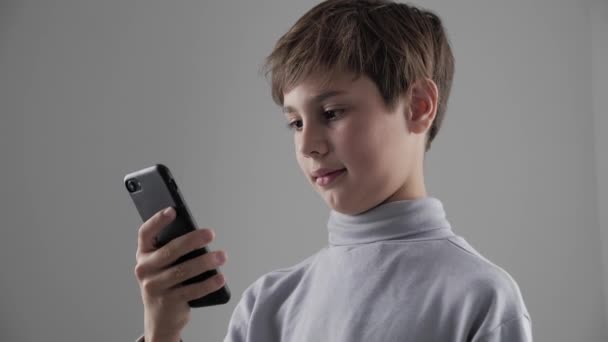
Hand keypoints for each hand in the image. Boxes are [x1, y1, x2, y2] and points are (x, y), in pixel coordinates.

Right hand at [133, 207, 226, 341]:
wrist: (161, 318)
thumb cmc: (167, 282)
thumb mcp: (164, 265)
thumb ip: (174, 249)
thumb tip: (199, 235)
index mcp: (143, 254)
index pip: (145, 233)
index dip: (157, 220)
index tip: (173, 210)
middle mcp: (145, 270)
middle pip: (170, 251)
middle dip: (192, 241)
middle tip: (210, 233)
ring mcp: (155, 287)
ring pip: (183, 271)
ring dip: (205, 262)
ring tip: (222, 256)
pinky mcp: (169, 302)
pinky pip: (192, 290)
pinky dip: (208, 283)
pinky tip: (220, 277)